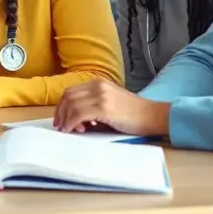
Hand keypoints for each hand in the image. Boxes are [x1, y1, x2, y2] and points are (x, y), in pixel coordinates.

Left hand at [53, 80, 169, 136]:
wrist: (152, 116)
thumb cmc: (133, 114)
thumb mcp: (109, 103)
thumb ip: (92, 106)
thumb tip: (73, 119)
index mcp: (98, 82)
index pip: (71, 91)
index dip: (62, 106)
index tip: (60, 119)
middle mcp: (98, 85)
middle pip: (68, 96)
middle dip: (61, 113)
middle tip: (60, 127)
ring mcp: (101, 95)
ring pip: (72, 105)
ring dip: (67, 120)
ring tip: (69, 131)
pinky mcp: (104, 107)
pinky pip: (79, 114)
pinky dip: (73, 123)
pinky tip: (76, 130)